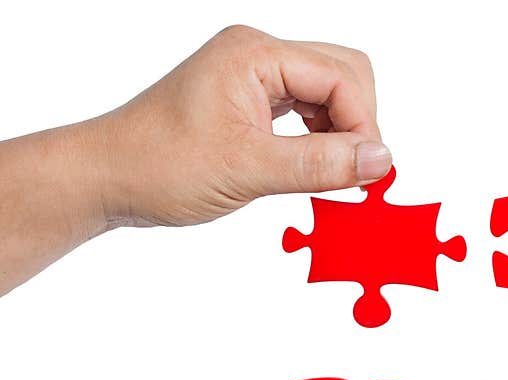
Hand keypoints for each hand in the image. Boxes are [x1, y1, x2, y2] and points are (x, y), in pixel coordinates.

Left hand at [0, 26, 390, 292]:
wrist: (107, 178)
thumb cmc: (159, 165)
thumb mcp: (248, 169)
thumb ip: (319, 163)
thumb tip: (380, 160)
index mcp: (255, 54)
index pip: (342, 77)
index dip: (364, 126)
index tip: (366, 175)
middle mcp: (258, 56)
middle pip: (344, 75)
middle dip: (359, 124)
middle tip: (355, 175)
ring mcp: (255, 78)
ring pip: (328, 95)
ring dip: (340, 135)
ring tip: (333, 177)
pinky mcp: (251, 103)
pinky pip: (306, 112)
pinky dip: (320, 141)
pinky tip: (312, 169)